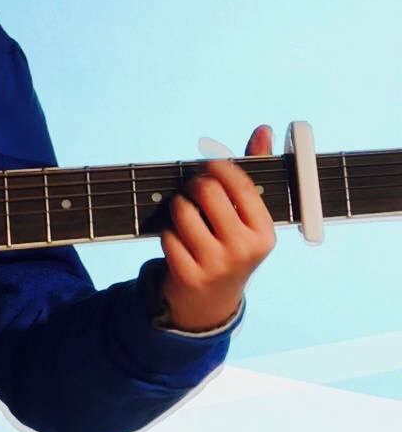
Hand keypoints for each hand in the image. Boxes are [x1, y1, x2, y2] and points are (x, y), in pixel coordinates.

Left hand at [158, 125, 276, 330]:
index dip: (218, 166)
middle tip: (192, 191)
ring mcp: (216, 264)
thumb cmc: (231, 245)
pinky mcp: (188, 275)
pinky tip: (178, 242)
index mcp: (265, 232)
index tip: (208, 164)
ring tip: (185, 218)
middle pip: (206, 190)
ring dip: (176, 208)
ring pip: (181, 210)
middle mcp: (244, 249)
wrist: (210, 300)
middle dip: (193, 185)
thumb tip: (263, 130)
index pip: (239, 183)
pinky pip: (166, 235)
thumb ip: (253, 172)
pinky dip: (167, 233)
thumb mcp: (248, 217)